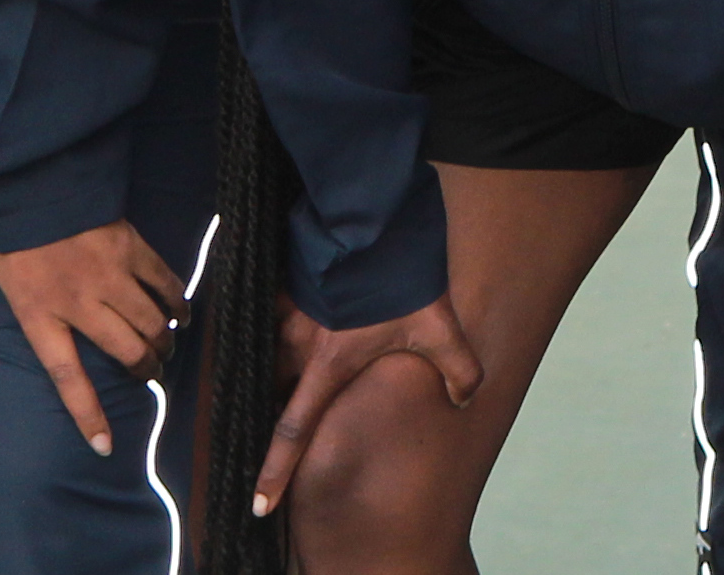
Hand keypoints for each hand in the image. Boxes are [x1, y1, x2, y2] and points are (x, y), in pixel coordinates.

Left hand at [0, 213, 187, 454]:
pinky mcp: (130, 248)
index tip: (104, 446)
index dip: (87, 414)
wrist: (34, 171)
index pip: (66, 377)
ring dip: (163, 341)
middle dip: (145, 370)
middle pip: (126, 352)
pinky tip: (182, 312)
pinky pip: (163, 283)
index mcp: (38, 313)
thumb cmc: (0, 216)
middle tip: (150, 372)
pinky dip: (177, 301)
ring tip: (165, 347)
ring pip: (150, 323)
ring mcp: (109, 276)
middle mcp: (78, 303)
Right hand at [248, 295, 480, 518]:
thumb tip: (464, 398)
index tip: (259, 504)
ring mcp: (288, 312)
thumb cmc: (399, 276)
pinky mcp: (286, 282)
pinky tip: (302, 317)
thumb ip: (457, 368)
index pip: (293, 432)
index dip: (275, 473)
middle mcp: (298, 345)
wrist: (371, 219)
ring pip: (273, 353)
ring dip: (282, 366)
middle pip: (276, 391)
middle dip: (279, 408)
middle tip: (291, 414)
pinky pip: (274, 314)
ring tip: (302, 366)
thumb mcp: (438, 325)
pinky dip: (281, 324)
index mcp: (328, 366)